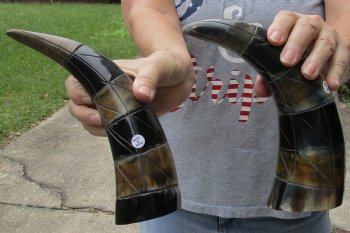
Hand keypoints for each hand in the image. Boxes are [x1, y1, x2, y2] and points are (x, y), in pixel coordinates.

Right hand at [65, 50, 194, 135]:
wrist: (181, 78)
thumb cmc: (167, 64)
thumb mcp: (159, 66)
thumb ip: (149, 77)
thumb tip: (140, 95)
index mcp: (108, 74)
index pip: (77, 81)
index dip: (77, 93)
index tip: (91, 100)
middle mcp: (106, 90)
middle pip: (76, 103)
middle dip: (82, 113)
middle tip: (99, 118)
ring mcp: (114, 105)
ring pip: (87, 118)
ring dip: (91, 126)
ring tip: (107, 127)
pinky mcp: (124, 119)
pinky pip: (103, 129)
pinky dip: (102, 133)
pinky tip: (115, 133)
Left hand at [254, 10, 349, 96]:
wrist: (326, 54)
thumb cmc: (296, 56)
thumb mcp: (279, 61)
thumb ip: (267, 75)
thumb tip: (259, 91)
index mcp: (292, 23)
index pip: (286, 19)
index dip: (279, 28)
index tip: (273, 40)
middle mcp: (312, 25)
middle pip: (306, 28)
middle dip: (296, 45)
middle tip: (287, 61)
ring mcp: (329, 36)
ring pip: (324, 43)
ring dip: (316, 59)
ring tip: (307, 75)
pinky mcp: (343, 50)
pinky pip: (341, 60)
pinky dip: (336, 72)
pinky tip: (330, 84)